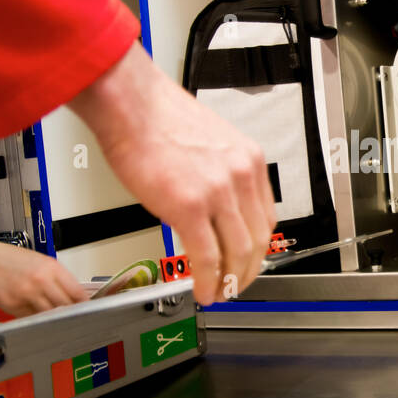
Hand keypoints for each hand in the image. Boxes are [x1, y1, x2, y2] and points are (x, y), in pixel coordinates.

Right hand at [0, 239, 86, 315]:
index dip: (84, 304)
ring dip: (53, 318)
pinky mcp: (13, 307)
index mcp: (51, 268)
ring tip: (53, 316)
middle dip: (70, 313)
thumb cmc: (8, 258)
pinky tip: (34, 313)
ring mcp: (27, 296)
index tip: (86, 309)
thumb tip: (73, 295)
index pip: (77, 293)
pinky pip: (32, 318)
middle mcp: (41, 282)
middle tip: (72, 317)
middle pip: (66, 307)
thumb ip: (57, 278)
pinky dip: (36, 318)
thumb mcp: (39, 261)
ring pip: (50, 315)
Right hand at [68, 45, 275, 304]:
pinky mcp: (190, 207)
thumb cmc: (156, 117)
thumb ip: (217, 174)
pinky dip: (207, 281)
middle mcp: (241, 175)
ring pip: (238, 253)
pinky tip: (202, 291)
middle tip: (236, 285)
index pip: (266, 216)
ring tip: (218, 293)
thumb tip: (212, 205)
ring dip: (229, 281)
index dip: (258, 246)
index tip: (248, 259)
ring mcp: (218, 192)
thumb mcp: (207, 143)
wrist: (131, 104)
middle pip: (258, 239)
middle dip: (248, 271)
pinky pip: (207, 257)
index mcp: (248, 159)